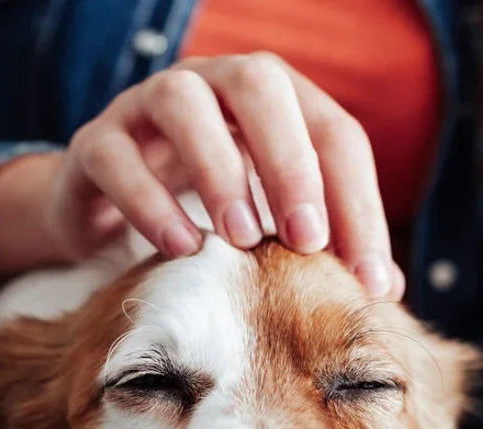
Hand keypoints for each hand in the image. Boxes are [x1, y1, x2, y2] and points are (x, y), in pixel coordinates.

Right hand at [0, 53, 404, 298]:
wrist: (108, 210)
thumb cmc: (204, 214)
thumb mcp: (269, 223)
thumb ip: (322, 244)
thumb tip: (386, 288)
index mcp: (271, 103)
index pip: (331, 133)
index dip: (357, 203)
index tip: (367, 280)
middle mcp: (212, 86)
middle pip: (261, 88)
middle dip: (291, 164)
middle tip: (307, 241)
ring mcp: (146, 107)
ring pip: (184, 102)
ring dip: (220, 170)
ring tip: (243, 240)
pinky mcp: (96, 143)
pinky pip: (117, 156)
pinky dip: (149, 200)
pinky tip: (181, 248)